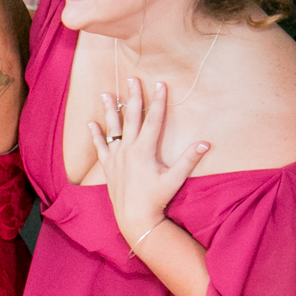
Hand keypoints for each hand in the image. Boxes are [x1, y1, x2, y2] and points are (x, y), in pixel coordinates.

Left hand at [87, 76, 209, 244]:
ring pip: (113, 128)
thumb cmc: (157, 198)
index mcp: (144, 150)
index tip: (160, 84)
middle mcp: (128, 149)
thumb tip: (205, 143)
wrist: (134, 216)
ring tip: (105, 94)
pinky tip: (90, 123)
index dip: (158, 101)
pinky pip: (100, 147)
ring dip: (110, 110)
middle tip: (132, 79)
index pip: (153, 119)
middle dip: (133, 97)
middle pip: (132, 118)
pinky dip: (95, 135)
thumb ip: (189, 160)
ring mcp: (116, 157)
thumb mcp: (175, 178)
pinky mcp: (108, 166)